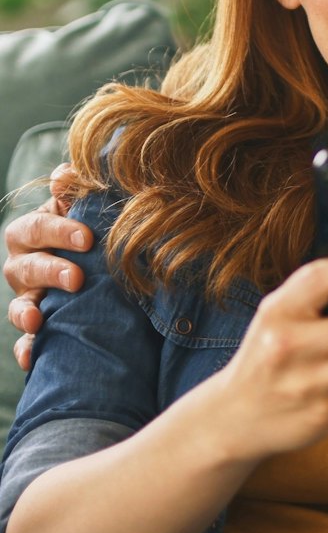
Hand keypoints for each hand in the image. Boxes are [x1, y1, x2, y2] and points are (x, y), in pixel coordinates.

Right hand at [5, 165, 91, 369]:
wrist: (102, 264)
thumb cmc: (90, 230)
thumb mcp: (85, 207)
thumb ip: (77, 189)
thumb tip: (66, 174)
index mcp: (33, 232)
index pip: (36, 227)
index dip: (57, 230)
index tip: (87, 238)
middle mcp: (24, 265)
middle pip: (26, 267)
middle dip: (50, 271)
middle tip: (77, 279)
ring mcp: (27, 298)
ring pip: (19, 306)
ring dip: (26, 312)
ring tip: (37, 319)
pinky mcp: (35, 328)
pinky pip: (24, 342)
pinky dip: (25, 349)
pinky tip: (30, 358)